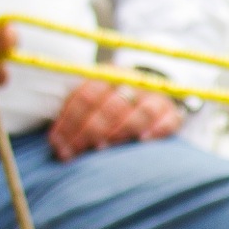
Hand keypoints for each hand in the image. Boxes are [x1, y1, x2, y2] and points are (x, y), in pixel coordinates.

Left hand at [48, 78, 181, 160]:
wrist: (149, 91)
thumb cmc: (110, 105)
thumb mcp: (92, 101)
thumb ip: (76, 117)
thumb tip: (56, 144)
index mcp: (106, 77)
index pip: (86, 96)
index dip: (70, 122)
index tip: (59, 146)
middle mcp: (130, 83)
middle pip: (110, 105)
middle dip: (89, 131)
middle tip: (75, 152)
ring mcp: (153, 97)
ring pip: (140, 111)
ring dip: (119, 130)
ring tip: (102, 147)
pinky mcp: (172, 112)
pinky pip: (168, 119)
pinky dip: (156, 129)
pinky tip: (142, 140)